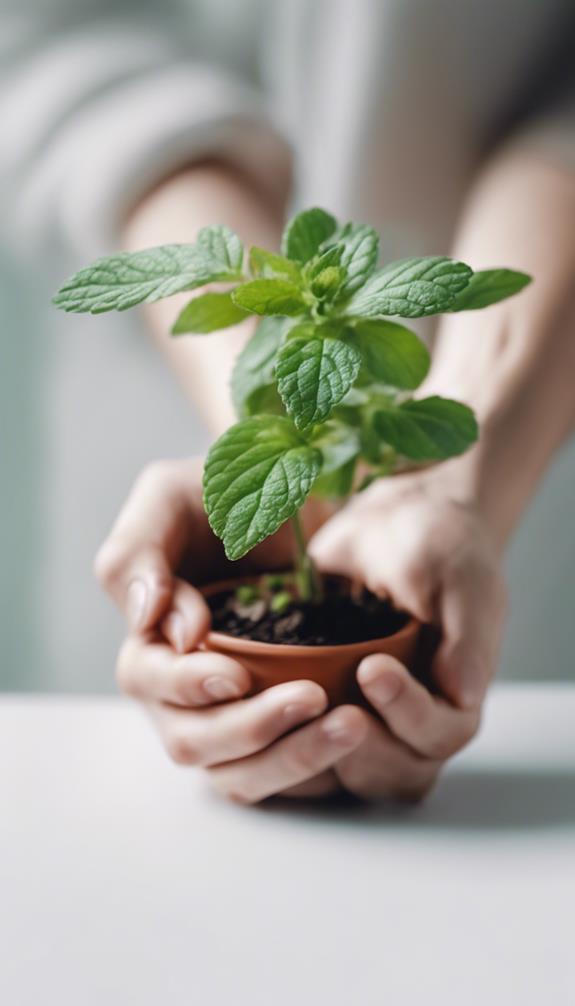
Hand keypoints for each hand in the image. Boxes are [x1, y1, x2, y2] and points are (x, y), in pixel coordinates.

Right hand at [95, 459, 369, 802]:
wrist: (298, 490)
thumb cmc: (225, 490)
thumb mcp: (170, 494)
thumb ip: (139, 549)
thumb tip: (146, 619)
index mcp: (149, 637)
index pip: (151, 682)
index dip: (187, 685)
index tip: (235, 673)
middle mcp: (184, 687)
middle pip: (195, 742)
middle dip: (251, 730)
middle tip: (315, 701)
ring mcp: (234, 710)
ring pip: (243, 772)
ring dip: (294, 758)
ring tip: (352, 726)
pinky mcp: (283, 720)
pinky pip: (289, 767)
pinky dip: (320, 763)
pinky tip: (361, 734)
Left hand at [302, 469, 505, 799]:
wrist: (393, 517)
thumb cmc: (437, 544)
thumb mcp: (460, 577)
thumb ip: (468, 635)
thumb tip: (464, 692)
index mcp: (455, 694)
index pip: (440, 735)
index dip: (407, 714)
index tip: (372, 668)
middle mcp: (413, 717)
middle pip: (395, 771)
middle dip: (362, 748)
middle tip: (325, 705)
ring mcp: (367, 715)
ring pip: (349, 772)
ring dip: (317, 755)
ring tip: (290, 711)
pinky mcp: (321, 703)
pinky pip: (303, 745)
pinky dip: (282, 739)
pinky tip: (255, 706)